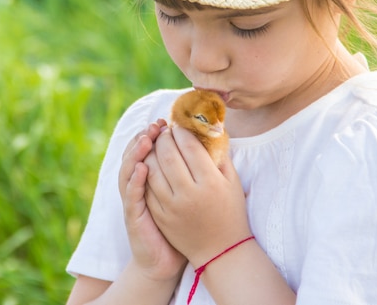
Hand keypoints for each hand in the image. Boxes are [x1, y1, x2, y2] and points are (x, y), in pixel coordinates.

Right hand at [118, 119, 187, 281]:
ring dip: (136, 153)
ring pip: (128, 171)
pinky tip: (142, 168)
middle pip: (134, 155)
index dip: (152, 134)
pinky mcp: (133, 216)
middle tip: (155, 125)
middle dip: (144, 138)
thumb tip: (208, 147)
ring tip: (147, 139)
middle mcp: (137, 187)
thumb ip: (188, 173)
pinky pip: (132, 195)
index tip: (165, 121)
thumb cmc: (180, 227)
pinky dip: (134, 181)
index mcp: (150, 179)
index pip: (146, 150)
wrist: (166, 260)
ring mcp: (133, 201)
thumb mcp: (183, 195)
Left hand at [144, 126, 250, 267]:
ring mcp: (172, 206)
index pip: (190, 146)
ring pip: (152, 169)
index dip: (182, 132)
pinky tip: (148, 163)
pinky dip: (145, 171)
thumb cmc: (230, 212)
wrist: (221, 251)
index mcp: (210, 182)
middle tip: (164, 131)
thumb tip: (210, 128)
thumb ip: (220, 155)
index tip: (179, 126)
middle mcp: (190, 193)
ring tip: (155, 144)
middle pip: (168, 154)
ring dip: (150, 152)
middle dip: (164, 138)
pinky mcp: (160, 216)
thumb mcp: (232, 182)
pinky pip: (146, 187)